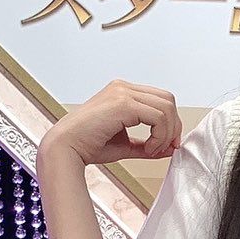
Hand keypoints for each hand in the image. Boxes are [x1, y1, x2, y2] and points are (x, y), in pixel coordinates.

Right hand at [39, 79, 182, 167]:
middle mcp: (123, 88)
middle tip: (167, 147)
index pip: (160, 99)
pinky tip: (148, 149)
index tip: (169, 144)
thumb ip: (147, 145)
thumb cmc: (89, 146)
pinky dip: (159, 136)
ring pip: (166, 107)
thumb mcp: (126, 145)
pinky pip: (157, 117)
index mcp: (122, 92)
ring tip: (152, 150)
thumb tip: (169, 149)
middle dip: (174, 126)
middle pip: (168, 100)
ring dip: (166, 133)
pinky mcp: (122, 103)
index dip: (171, 122)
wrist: (66, 148)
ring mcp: (122, 92)